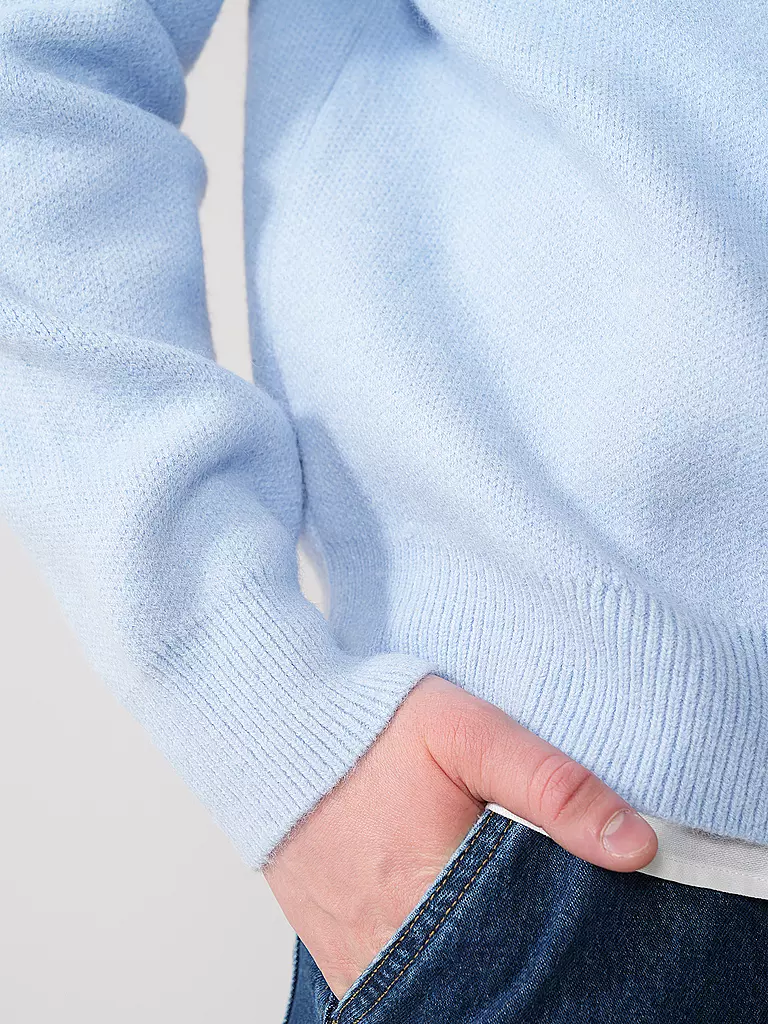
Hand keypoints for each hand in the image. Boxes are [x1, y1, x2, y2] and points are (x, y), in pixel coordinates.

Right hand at [262, 675, 657, 999]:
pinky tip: (454, 922)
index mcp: (433, 894)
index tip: (593, 906)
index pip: (537, 950)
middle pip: (495, 976)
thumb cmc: (368, 725)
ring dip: (485, 957)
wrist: (272, 730)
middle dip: (529, 949)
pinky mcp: (336, 958)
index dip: (573, 931)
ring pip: (450, 986)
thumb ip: (550, 784)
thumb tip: (636, 845)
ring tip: (497, 910)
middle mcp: (392, 946)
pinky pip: (403, 983)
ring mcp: (358, 960)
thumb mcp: (466, 732)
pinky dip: (439, 962)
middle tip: (539, 902)